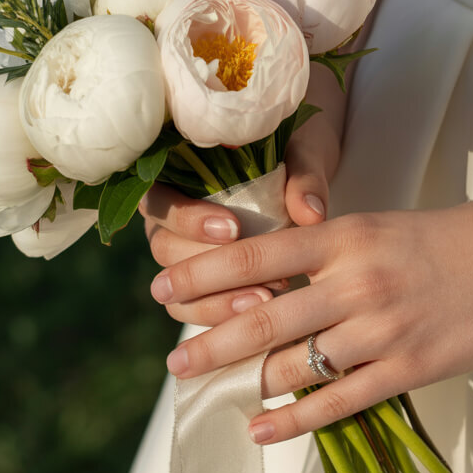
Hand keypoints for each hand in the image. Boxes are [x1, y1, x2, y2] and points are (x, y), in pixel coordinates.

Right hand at [141, 111, 340, 326]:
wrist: (306, 177)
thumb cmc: (295, 153)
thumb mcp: (303, 152)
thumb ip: (303, 176)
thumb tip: (311, 213)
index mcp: (175, 178)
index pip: (161, 202)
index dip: (190, 219)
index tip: (234, 228)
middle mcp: (170, 221)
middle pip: (165, 251)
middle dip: (209, 272)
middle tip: (258, 278)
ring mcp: (183, 258)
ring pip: (177, 292)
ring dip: (218, 303)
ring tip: (265, 302)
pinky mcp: (203, 289)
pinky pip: (199, 311)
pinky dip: (227, 319)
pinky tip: (264, 318)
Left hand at [149, 196, 472, 442]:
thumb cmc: (453, 238)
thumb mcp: (381, 228)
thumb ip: (328, 252)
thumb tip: (267, 279)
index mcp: (346, 236)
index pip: (256, 255)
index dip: (202, 275)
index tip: (162, 290)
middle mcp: (356, 280)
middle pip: (262, 316)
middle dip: (208, 341)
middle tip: (172, 360)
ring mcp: (383, 328)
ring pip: (294, 364)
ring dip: (242, 380)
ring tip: (205, 390)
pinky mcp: (410, 368)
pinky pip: (337, 401)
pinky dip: (292, 420)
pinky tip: (259, 429)